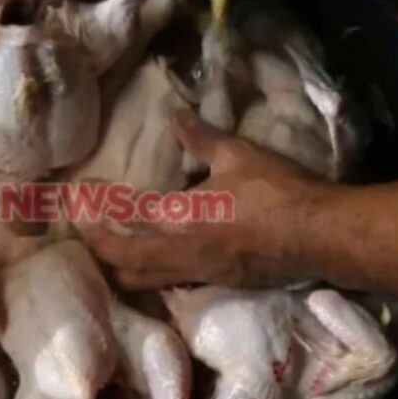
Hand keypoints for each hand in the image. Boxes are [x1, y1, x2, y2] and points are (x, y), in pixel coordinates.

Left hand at [78, 109, 332, 288]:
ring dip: (119, 267)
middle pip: (121, 263)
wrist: (321, 236)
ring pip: (142, 281)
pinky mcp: (216, 284)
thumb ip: (201, 137)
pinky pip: (169, 285)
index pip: (122, 219)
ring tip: (108, 247)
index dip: (93, 212)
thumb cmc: (278, 192)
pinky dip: (149, 274)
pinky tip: (152, 258)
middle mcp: (180, 255)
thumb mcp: (238, 156)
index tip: (75, 199)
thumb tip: (175, 114)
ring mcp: (197, 275)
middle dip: (96, 247)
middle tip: (84, 228)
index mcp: (180, 220)